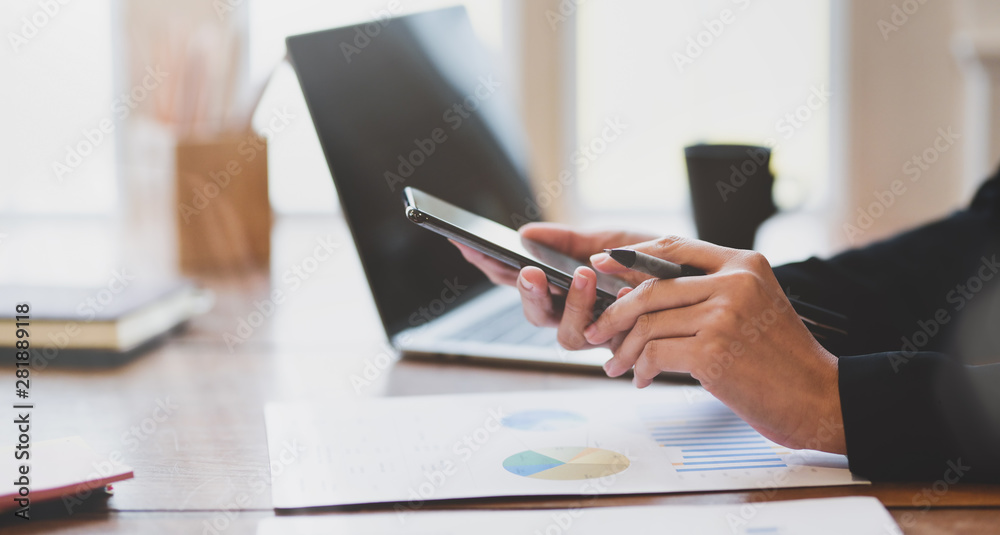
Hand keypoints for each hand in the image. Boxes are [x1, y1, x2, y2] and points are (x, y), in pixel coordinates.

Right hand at [452, 223, 654, 350]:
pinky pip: (608, 340)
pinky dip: (610, 315)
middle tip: (531, 271)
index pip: (513, 279)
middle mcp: (571, 317)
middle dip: (528, 292)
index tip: (467, 244)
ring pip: (565, 335)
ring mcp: (596, 334)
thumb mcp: (608, 239)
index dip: (488, 265)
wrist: (702, 279)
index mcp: (559, 289)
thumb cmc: (651, 260)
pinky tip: (615, 294)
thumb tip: (525, 233)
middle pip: (534, 314)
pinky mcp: (624, 347)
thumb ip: (568, 240)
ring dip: (571, 304)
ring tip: (582, 274)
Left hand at [584, 236, 844, 453]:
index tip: (602, 263)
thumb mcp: (753, 307)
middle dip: (615, 312)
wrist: (818, 397)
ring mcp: (723, 316)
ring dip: (624, 349)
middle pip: (651, 288)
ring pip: (648, 324)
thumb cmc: (782, 359)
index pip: (674, 248)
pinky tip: (643, 380)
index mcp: (744, 265)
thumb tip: (644, 292)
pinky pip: (655, 354)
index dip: (631, 255)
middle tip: (596, 331)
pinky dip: (641, 368)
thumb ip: (710, 292)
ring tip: (616, 366)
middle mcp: (734, 283)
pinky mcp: (713, 351)